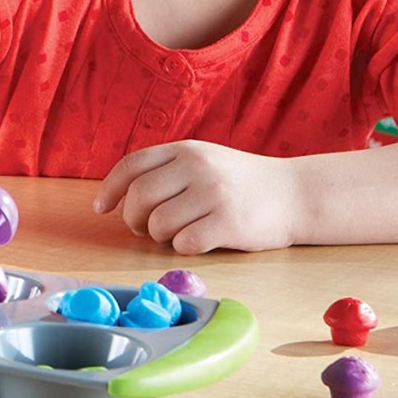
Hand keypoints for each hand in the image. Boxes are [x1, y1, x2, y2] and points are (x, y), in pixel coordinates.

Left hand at [94, 140, 298, 253]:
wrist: (296, 194)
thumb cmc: (242, 184)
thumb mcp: (206, 161)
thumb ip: (168, 171)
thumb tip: (122, 198)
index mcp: (186, 149)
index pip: (132, 165)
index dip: (110, 189)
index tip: (102, 208)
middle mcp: (197, 167)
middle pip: (139, 197)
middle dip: (133, 220)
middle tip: (145, 229)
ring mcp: (213, 194)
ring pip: (158, 224)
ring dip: (160, 237)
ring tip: (179, 233)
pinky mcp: (227, 222)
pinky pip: (183, 244)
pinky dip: (184, 248)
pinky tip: (200, 240)